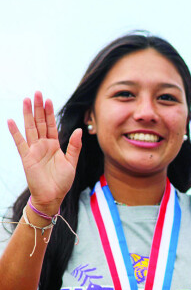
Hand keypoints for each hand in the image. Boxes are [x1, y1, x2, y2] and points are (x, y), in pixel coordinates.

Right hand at [7, 91, 81, 214]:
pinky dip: (15, 132)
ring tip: (26, 100)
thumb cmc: (62, 182)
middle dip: (39, 108)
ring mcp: (34, 150)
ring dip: (28, 114)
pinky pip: (20, 143)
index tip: (48, 99)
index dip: (50, 112)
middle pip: (40, 122)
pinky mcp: (26, 158)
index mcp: (54, 145)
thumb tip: (79, 129)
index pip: (51, 125)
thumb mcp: (72, 162)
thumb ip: (74, 146)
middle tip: (37, 93)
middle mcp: (43, 145)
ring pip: (30, 128)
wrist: (52, 197)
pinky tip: (11, 121)